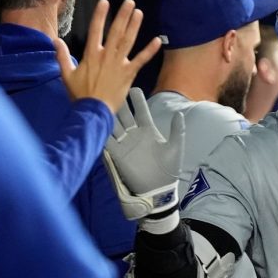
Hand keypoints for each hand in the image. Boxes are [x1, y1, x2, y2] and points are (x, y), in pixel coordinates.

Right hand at [55, 0, 161, 112]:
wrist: (93, 110)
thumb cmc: (80, 94)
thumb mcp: (66, 75)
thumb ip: (62, 56)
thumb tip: (55, 41)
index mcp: (91, 55)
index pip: (95, 30)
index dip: (100, 15)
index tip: (105, 2)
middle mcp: (106, 55)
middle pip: (116, 31)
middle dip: (123, 15)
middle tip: (129, 2)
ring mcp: (119, 64)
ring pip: (128, 41)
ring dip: (134, 26)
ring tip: (139, 13)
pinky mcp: (129, 73)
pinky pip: (141, 60)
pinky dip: (150, 51)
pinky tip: (157, 41)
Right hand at [104, 87, 184, 219]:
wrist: (159, 189)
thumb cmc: (169, 169)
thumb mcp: (175, 148)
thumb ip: (177, 130)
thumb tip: (179, 114)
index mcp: (149, 130)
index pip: (141, 110)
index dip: (137, 99)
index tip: (134, 88)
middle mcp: (135, 134)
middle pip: (125, 113)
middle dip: (120, 102)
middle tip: (113, 88)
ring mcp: (125, 143)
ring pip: (114, 124)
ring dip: (109, 113)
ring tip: (103, 101)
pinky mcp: (117, 154)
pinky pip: (107, 140)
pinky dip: (102, 131)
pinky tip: (97, 120)